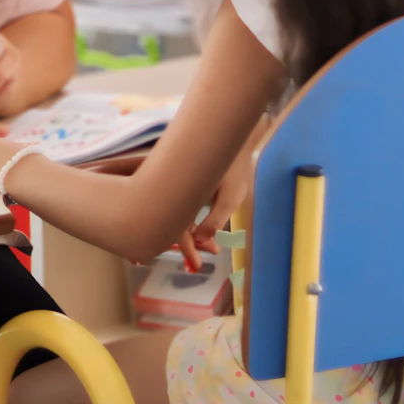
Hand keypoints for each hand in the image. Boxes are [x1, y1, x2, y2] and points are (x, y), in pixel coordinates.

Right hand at [182, 117, 262, 254]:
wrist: (232, 136)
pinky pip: (177, 204)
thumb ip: (214, 220)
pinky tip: (201, 228)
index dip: (186, 249)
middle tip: (197, 265)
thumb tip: (199, 240)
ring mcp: (171, 184)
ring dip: (189, 233)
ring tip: (210, 248)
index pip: (176, 228)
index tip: (197, 266)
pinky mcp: (176, 181)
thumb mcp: (230, 196)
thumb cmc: (234, 166)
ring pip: (173, 214)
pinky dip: (187, 218)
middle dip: (185, 245)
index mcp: (180, 192)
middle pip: (169, 222)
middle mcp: (169, 188)